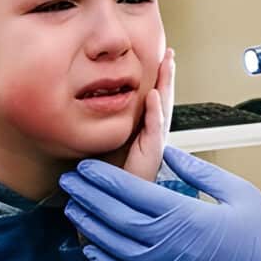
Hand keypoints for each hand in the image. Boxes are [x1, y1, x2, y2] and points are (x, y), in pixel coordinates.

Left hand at [60, 147, 260, 260]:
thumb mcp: (236, 190)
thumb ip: (198, 171)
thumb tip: (169, 150)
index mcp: (184, 215)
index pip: (132, 193)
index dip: (104, 179)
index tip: (84, 166)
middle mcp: (169, 243)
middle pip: (116, 218)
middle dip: (89, 198)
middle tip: (67, 182)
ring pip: (116, 247)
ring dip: (91, 227)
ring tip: (72, 210)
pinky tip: (91, 249)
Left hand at [100, 47, 174, 183]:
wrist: (116, 204)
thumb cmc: (111, 179)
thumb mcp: (108, 145)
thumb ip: (106, 129)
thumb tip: (91, 107)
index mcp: (144, 133)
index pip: (153, 101)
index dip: (157, 80)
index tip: (159, 59)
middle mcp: (152, 136)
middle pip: (163, 100)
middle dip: (166, 76)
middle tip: (169, 55)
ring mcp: (154, 144)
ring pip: (163, 109)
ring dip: (166, 86)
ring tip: (167, 65)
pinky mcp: (151, 154)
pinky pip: (154, 129)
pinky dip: (155, 112)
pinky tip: (154, 96)